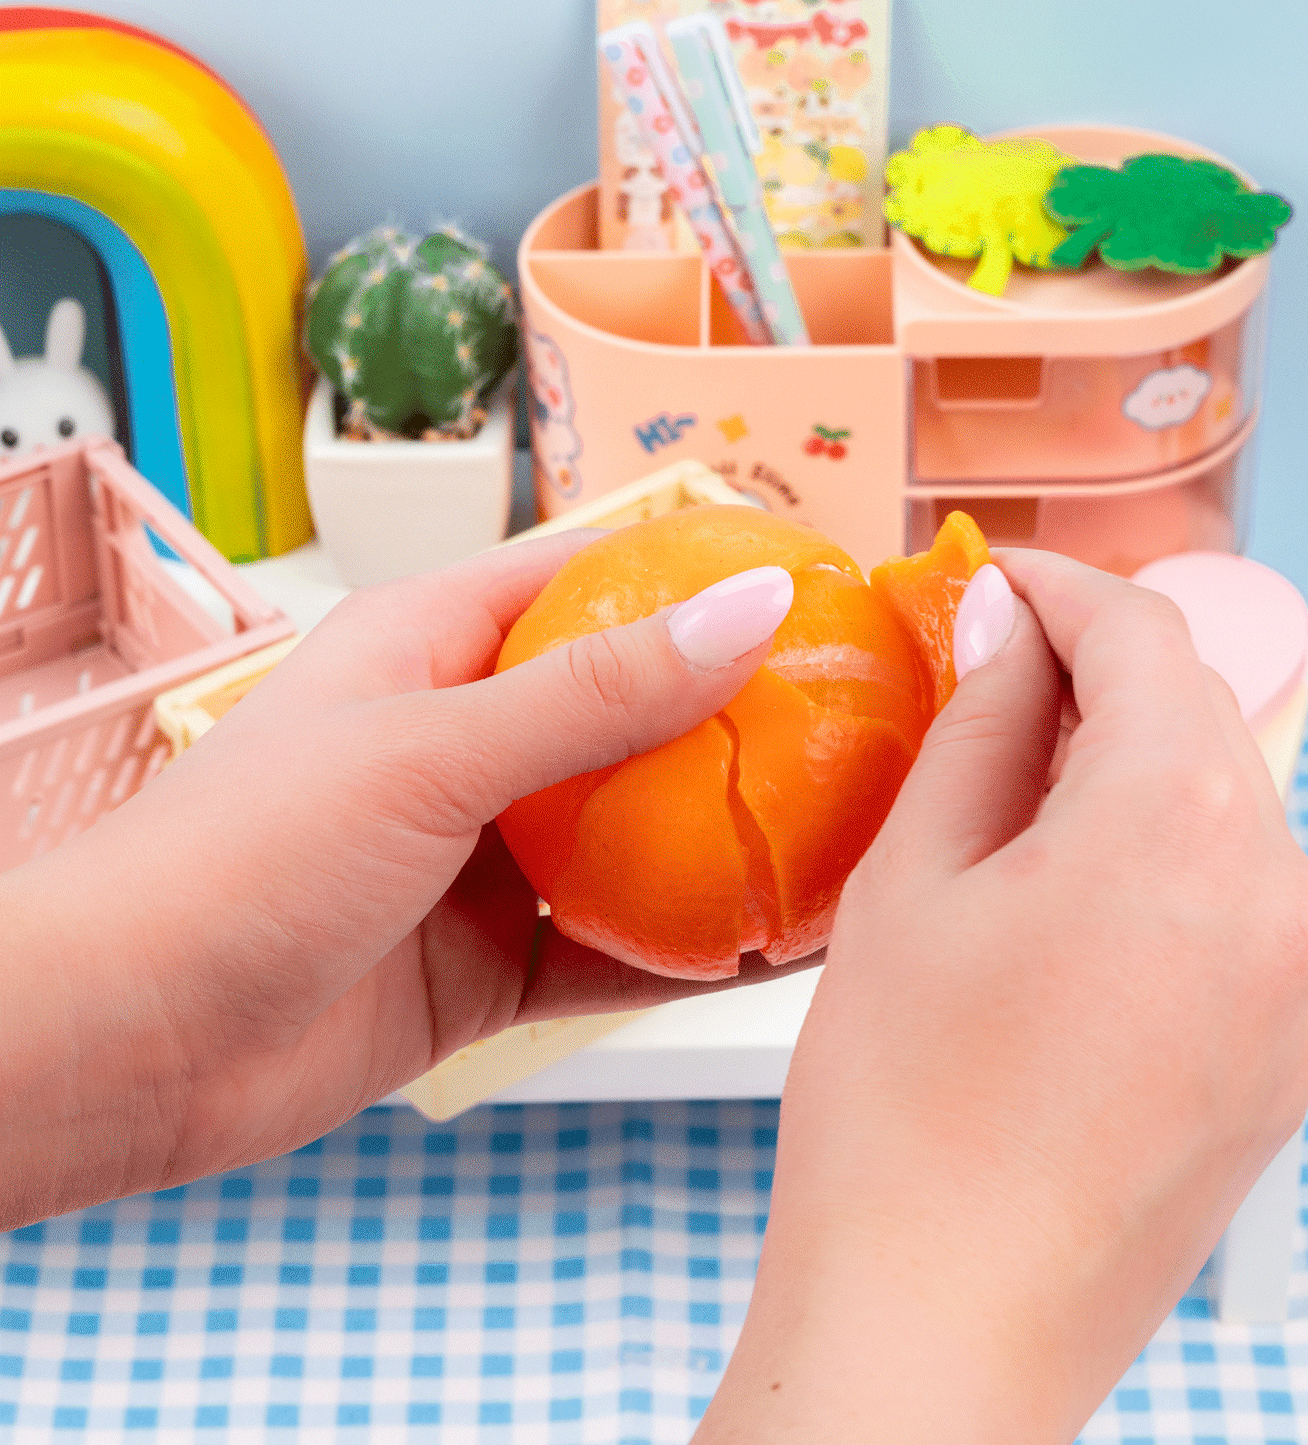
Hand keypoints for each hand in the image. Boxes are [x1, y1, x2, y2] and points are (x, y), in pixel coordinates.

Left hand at [0, 534, 802, 1225]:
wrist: (135, 1047)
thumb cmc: (242, 859)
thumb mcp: (431, 752)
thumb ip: (595, 692)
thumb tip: (748, 608)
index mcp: (437, 647)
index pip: (590, 577)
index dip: (699, 570)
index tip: (813, 578)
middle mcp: (471, 742)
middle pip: (632, 711)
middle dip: (737, 717)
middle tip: (858, 717)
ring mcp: (488, 855)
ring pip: (637, 837)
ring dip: (727, 844)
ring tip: (844, 837)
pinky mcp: (495, 958)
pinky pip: (618, 946)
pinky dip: (691, 951)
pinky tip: (778, 951)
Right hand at [697, 550, 1307, 1444]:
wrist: (946, 1326)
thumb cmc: (901, 1110)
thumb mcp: (912, 881)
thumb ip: (978, 727)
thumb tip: (1005, 630)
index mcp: (1181, 824)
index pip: (1142, 637)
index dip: (1060, 589)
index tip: (998, 579)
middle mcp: (1281, 892)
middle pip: (1193, 719)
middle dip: (1092, 682)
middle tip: (985, 685)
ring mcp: (1302, 988)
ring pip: (1219, 813)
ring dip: (1124, 778)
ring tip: (1009, 811)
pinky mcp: (1288, 1058)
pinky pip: (1235, 908)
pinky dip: (1159, 870)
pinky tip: (1064, 914)